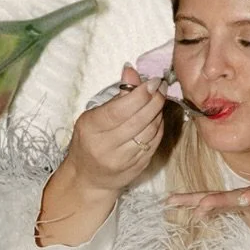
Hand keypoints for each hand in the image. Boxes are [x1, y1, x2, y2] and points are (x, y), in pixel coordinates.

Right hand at [36, 65, 165, 246]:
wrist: (88, 178)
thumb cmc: (89, 141)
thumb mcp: (94, 116)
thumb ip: (116, 96)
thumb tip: (131, 71)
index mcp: (91, 129)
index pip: (120, 110)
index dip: (140, 95)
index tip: (153, 82)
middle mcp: (106, 146)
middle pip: (139, 120)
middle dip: (154, 100)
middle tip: (161, 87)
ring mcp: (123, 160)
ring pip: (150, 131)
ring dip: (158, 113)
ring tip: (158, 99)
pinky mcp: (137, 167)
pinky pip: (154, 142)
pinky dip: (159, 127)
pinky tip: (157, 117)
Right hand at [166, 178, 249, 249]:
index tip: (244, 198)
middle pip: (236, 195)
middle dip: (220, 200)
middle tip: (203, 205)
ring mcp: (243, 201)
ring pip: (219, 198)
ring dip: (199, 200)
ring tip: (177, 202)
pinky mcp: (234, 209)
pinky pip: (211, 206)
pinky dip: (193, 204)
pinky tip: (173, 204)